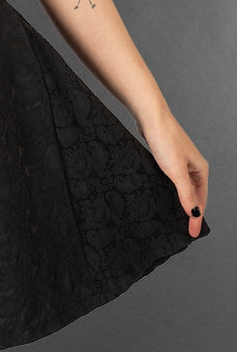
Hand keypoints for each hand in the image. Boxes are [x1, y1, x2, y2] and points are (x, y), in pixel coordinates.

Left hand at [137, 111, 208, 238]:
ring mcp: (180, 161)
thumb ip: (186, 194)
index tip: (191, 233)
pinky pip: (171, 180)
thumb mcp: (176, 172)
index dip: (196, 218)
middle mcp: (193, 166)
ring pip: (182, 187)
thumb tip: (194, 214)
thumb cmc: (165, 140)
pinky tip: (161, 195)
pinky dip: (169, 190)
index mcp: (200, 170)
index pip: (201, 201)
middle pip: (194, 195)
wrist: (150, 118)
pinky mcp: (166, 158)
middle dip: (189, 212)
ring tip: (172, 216)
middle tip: (182, 229)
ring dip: (179, 201)